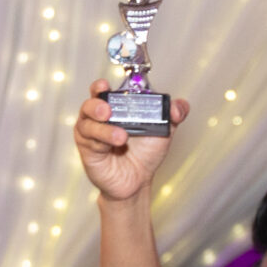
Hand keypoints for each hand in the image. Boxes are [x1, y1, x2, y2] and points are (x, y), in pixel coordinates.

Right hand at [73, 82, 190, 202]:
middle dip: (96, 104)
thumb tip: (178, 107)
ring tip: (121, 136)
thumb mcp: (164, 131)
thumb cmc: (146, 154)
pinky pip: (89, 142)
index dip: (101, 86)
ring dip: (103, 129)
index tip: (106, 84)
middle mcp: (99, 118)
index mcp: (115, 107)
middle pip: (89, 103)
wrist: (139, 181)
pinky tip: (114, 145)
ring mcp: (92, 133)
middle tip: (108, 110)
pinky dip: (101, 141)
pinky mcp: (88, 149)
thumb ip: (174, 115)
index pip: (103, 90)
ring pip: (87, 123)